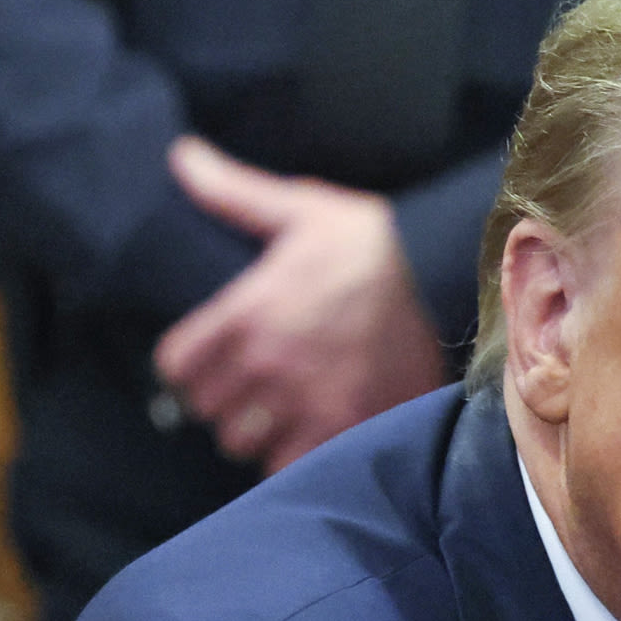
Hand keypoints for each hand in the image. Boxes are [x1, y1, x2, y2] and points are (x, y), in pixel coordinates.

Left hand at [153, 136, 446, 471]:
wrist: (445, 281)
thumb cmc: (370, 245)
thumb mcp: (302, 210)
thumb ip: (233, 193)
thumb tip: (180, 156)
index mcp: (247, 311)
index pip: (175, 365)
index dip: (185, 364)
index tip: (203, 360)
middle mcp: (268, 362)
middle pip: (205, 409)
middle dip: (220, 397)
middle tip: (243, 385)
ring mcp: (305, 401)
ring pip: (241, 441)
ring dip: (252, 430)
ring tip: (272, 411)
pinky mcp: (342, 429)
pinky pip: (287, 464)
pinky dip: (289, 454)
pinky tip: (304, 431)